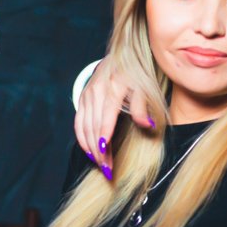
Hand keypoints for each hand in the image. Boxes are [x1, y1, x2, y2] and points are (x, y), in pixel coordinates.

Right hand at [73, 56, 154, 174]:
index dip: (105, 141)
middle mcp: (96, 91)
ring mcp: (87, 94)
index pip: (105, 120)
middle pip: (94, 127)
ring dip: (91, 148)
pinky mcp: (82, 98)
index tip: (107, 159)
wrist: (122, 56)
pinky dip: (82, 138)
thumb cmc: (137, 74)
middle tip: (107, 170)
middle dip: (99, 151)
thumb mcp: (145, 88)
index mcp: (113, 87)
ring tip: (101, 165)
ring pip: (84, 127)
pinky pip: (78, 122)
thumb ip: (143, 107)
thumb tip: (147, 125)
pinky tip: (89, 152)